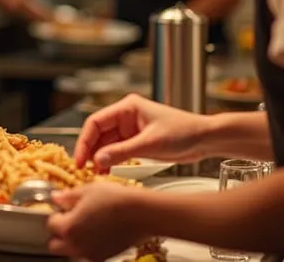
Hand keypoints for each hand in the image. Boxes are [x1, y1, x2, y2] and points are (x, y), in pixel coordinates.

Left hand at [47, 182, 146, 260]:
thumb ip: (68, 196)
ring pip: (71, 252)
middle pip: (55, 245)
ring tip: (84, 224)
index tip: (62, 208)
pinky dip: (87, 245)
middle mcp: (76, 245)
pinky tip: (97, 230)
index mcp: (68, 228)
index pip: (50, 224)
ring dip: (72, 241)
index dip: (55, 214)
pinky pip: (87, 254)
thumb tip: (56, 198)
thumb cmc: (115, 199)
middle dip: (59, 234)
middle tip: (68, 220)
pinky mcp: (103, 257)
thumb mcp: (87, 190)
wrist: (141, 213)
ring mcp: (90, 253)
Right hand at [74, 93, 210, 169]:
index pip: (96, 122)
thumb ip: (122, 152)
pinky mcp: (136, 140)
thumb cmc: (182, 132)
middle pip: (98, 133)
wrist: (204, 139)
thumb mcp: (150, 144)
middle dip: (90, 151)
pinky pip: (116, 150)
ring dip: (99, 157)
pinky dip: (110, 160)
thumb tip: (97, 160)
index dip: (84, 141)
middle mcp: (126, 116)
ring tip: (95, 174)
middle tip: (83, 169)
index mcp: (127, 107)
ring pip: (105, 143)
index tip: (79, 159)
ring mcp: (130, 128)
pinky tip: (106, 171)